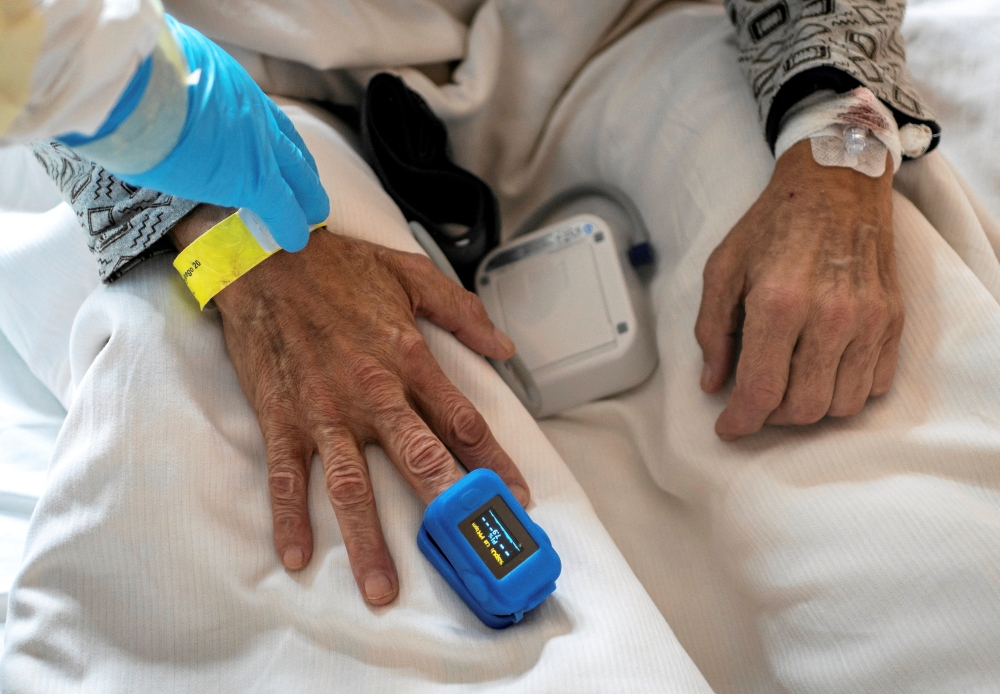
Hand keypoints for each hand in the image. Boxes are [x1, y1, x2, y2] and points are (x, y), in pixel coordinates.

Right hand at [119, 16, 328, 250]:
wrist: (136, 84)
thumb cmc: (131, 74)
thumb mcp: (162, 70)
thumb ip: (173, 88)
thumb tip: (153, 97)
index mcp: (230, 83)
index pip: (261, 114)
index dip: (274, 136)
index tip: (279, 150)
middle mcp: (252, 110)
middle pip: (288, 144)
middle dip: (300, 167)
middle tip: (309, 186)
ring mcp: (259, 144)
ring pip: (295, 174)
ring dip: (305, 196)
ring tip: (313, 213)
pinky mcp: (256, 179)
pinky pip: (282, 206)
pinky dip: (290, 224)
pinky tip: (295, 239)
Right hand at [172, 212, 527, 604]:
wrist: (263, 253)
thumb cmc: (338, 267)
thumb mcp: (410, 273)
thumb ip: (462, 312)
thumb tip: (505, 347)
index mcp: (408, 357)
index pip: (462, 421)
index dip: (492, 463)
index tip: (515, 498)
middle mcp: (372, 391)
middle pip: (418, 459)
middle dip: (447, 508)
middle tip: (471, 551)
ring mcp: (323, 409)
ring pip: (351, 484)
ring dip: (367, 538)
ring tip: (382, 588)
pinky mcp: (281, 416)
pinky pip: (286, 475)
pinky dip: (289, 516)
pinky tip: (297, 556)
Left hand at [695, 140, 903, 439]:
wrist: (837, 184)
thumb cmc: (774, 224)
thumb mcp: (722, 268)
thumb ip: (712, 330)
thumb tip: (713, 384)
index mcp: (779, 303)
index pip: (762, 390)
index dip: (741, 422)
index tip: (728, 429)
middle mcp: (830, 316)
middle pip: (803, 408)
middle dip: (771, 418)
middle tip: (755, 403)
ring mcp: (869, 319)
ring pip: (841, 405)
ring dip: (808, 410)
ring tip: (787, 387)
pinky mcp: (893, 319)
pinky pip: (874, 385)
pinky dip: (845, 393)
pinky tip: (821, 373)